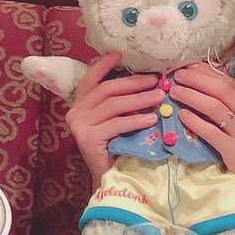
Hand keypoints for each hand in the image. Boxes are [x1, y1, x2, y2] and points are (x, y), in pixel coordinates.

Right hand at [64, 53, 162, 183]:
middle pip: (106, 90)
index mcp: (80, 105)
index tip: (120, 55)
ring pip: (113, 104)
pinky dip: (136, 120)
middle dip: (133, 83)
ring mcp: (79, 126)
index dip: (104, 65)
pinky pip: (116, 124)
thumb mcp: (115, 121)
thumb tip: (147, 81)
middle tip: (156, 81)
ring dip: (139, 100)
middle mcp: (75, 113)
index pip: (90, 79)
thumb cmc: (116, 149)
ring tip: (159, 98)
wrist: (109, 180)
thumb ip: (120, 103)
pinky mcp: (88, 138)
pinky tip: (151, 120)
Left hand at [170, 63, 234, 204]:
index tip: (189, 66)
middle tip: (177, 75)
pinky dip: (194, 121)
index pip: (232, 84)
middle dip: (197, 79)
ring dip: (191, 96)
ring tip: (174, 91)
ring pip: (215, 107)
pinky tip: (181, 115)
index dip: (208, 73)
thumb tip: (205, 90)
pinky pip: (211, 131)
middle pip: (223, 90)